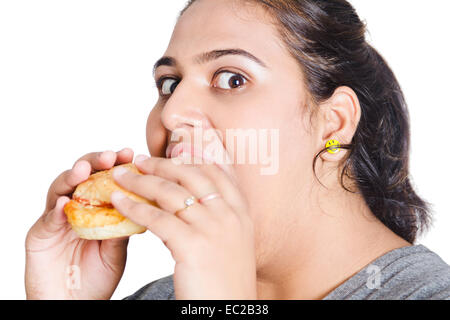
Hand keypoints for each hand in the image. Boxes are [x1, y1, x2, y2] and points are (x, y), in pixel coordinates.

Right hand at [25, 148, 133, 299]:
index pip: (104, 180)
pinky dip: (55, 210)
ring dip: (71, 178)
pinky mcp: (39, 235)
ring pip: (60, 190)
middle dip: (95, 162)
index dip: (115, 166)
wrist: (76, 306)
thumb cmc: (96, 279)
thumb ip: (121, 228)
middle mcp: (75, 209)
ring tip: (84, 170)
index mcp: (95, 210)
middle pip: (81, 177)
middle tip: (110, 156)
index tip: (130, 154)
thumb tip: (138, 202)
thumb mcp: (116, 251)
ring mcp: (56, 220)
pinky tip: (65, 203)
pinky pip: (47, 219)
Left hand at [111, 153, 256, 298]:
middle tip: (140, 160)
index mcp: (242, 212)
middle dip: (163, 163)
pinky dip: (134, 207)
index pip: (218, 171)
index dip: (193, 156)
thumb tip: (193, 199)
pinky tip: (118, 203)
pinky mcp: (193, 245)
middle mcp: (230, 215)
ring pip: (171, 193)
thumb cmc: (225, 281)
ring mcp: (214, 228)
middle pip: (192, 175)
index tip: (174, 149)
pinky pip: (157, 218)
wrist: (228, 312)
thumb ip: (218, 217)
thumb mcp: (232, 242)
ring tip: (122, 177)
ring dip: (142, 181)